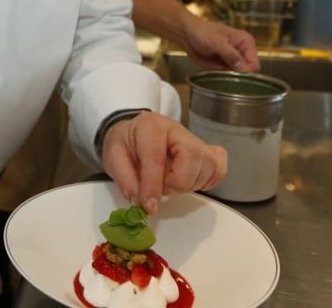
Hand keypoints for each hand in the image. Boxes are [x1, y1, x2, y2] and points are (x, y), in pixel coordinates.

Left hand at [101, 112, 226, 213]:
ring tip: (170, 182)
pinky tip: (191, 182)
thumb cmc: (125, 144)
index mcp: (150, 126)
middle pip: (192, 158)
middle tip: (158, 187)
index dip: (153, 185)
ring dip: (189, 184)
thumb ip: (125, 180)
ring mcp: (194, 138)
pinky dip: (209, 179)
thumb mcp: (113, 157)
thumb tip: (141, 201)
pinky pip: (218, 166)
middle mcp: (176, 129)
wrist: (133, 134)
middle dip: (175, 183)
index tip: (148, 206)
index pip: (156, 157)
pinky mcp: (205, 150)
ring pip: (207, 164)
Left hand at [177, 12, 259, 72]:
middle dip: (236, 76)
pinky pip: (228, 78)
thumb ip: (231, 55)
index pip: (254, 64)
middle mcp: (243, 52)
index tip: (233, 73)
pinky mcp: (225, 66)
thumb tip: (243, 68)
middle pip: (248, 73)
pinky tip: (213, 71)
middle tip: (221, 71)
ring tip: (215, 69)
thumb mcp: (216, 42)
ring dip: (228, 78)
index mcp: (246, 42)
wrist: (187, 34)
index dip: (246, 72)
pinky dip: (222, 78)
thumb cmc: (202, 31)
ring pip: (238, 77)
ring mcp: (234, 60)